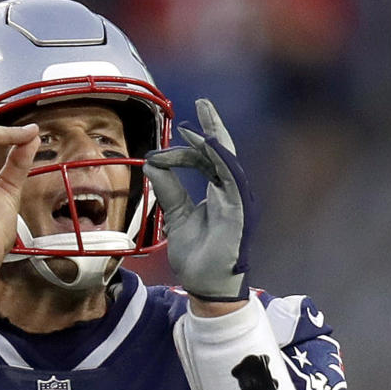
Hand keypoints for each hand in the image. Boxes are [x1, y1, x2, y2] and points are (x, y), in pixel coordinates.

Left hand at [143, 99, 255, 301]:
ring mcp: (237, 201)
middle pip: (223, 153)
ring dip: (215, 137)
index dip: (186, 151)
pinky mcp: (238, 210)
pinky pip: (232, 178)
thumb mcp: (176, 216)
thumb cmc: (196, 256)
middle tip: (201, 103)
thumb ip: (168, 190)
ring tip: (203, 115)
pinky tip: (209, 143)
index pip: (207, 161)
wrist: (206, 285)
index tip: (159, 152)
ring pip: (228, 160)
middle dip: (212, 127)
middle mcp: (231, 194)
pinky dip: (221, 159)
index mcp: (219, 194)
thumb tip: (152, 165)